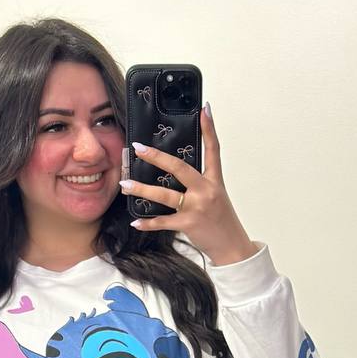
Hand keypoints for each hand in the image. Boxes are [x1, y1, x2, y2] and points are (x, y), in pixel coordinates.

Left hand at [122, 105, 255, 263]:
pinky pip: (163, 222)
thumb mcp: (216, 197)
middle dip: (156, 157)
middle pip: (179, 168)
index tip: (204, 109)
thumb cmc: (222, 222)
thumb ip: (200, 184)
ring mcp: (197, 207)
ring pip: (165, 194)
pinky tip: (136, 222)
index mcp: (214, 181)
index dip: (209, 129)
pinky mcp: (189, 224)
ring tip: (125, 185)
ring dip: (142, 189)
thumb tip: (177, 174)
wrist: (232, 248)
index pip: (213, 150)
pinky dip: (148, 223)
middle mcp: (206, 190)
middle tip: (138, 148)